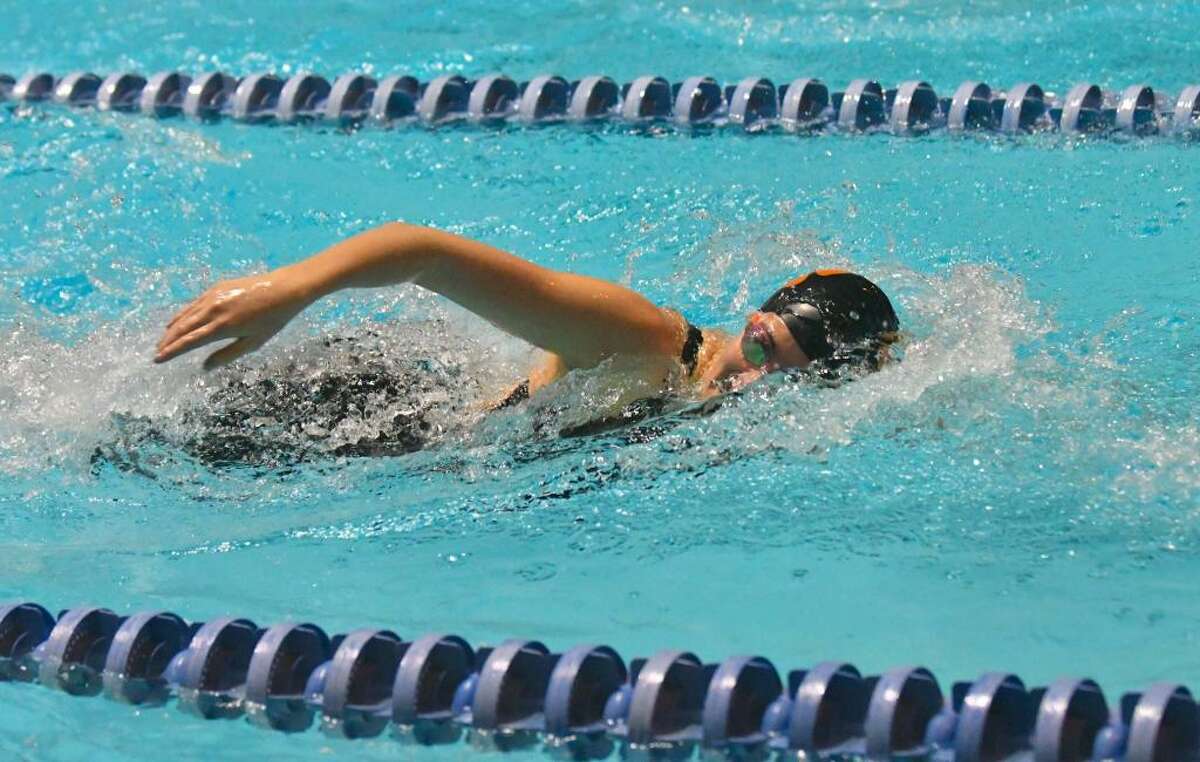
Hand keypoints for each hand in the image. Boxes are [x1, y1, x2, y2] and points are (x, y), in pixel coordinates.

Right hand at [154, 268, 310, 369]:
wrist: (284, 289)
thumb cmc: (272, 320)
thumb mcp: (253, 343)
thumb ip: (227, 355)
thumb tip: (205, 367)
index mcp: (221, 327)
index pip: (189, 342)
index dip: (172, 352)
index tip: (158, 360)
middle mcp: (213, 310)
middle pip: (182, 328)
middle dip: (168, 342)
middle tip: (157, 352)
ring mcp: (213, 297)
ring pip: (186, 315)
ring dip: (172, 329)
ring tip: (163, 341)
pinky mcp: (216, 288)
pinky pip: (194, 304)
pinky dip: (182, 314)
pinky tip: (177, 321)